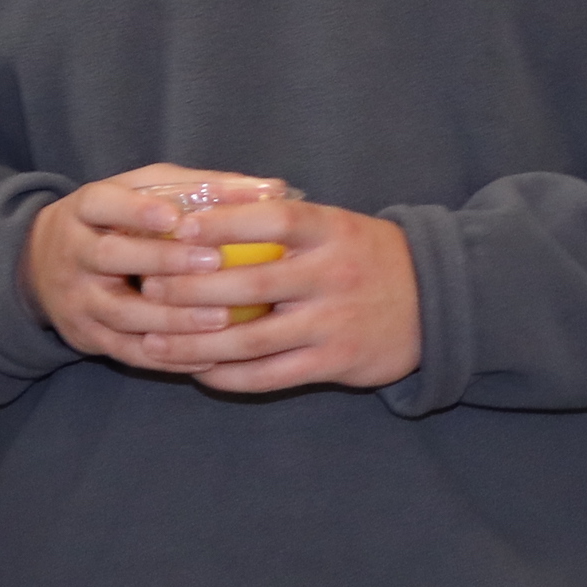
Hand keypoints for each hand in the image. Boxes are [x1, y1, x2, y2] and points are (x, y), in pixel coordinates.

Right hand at [24, 164, 282, 369]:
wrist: (43, 266)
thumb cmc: (119, 219)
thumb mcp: (146, 191)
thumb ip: (202, 187)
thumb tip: (272, 188)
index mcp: (83, 210)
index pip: (102, 204)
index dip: (137, 210)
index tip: (178, 217)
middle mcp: (73, 254)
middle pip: (109, 256)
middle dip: (161, 260)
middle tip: (214, 262)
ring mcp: (77, 300)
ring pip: (121, 313)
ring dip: (172, 318)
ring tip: (222, 318)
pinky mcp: (86, 337)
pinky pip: (127, 352)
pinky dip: (168, 357)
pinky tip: (208, 357)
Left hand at [130, 187, 424, 395]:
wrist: (438, 303)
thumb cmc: (369, 258)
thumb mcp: (339, 227)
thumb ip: (285, 222)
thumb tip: (206, 210)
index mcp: (335, 231)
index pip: (272, 220)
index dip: (222, 223)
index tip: (177, 229)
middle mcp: (335, 274)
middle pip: (251, 283)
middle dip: (191, 290)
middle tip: (149, 290)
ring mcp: (336, 321)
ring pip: (252, 338)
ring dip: (197, 344)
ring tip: (155, 343)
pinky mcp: (336, 362)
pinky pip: (271, 376)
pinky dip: (229, 376)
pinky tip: (201, 371)